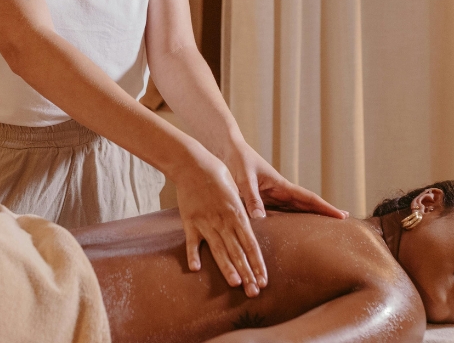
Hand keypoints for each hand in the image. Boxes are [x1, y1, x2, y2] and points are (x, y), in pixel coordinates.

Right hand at [173, 152, 267, 297]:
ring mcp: (206, 222)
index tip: (264, 280)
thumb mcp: (236, 190)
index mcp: (237, 214)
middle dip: (247, 273)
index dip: (258, 263)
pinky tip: (196, 269)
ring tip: (236, 284)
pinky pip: (191, 242)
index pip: (251, 244)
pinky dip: (193, 255)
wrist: (193, 163)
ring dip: (227, 268)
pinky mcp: (190, 221)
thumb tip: (253, 223)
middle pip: (238, 252)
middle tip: (254, 291)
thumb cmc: (218, 174)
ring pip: (219, 250)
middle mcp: (223, 221)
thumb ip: (243, 210)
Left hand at [223, 142, 348, 219]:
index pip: (308, 198)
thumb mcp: (244, 178)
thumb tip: (260, 219)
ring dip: (311, 217)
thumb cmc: (237, 161)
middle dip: (325, 212)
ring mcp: (274, 196)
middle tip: (345, 223)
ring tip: (326, 228)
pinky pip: (282, 212)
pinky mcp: (264, 199)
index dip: (325, 207)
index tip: (342, 215)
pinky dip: (292, 219)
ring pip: (296, 209)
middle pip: (307, 204)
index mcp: (281, 185)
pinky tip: (295, 228)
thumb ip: (251, 197)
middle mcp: (281, 191)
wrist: (229, 150)